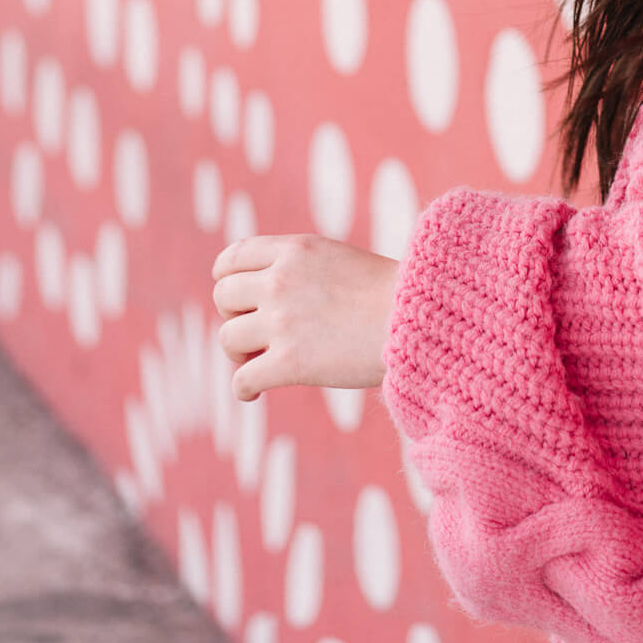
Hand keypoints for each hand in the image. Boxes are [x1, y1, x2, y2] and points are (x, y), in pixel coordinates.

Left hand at [211, 233, 400, 401]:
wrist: (419, 317)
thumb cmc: (386, 294)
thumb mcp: (335, 259)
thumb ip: (296, 267)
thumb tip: (260, 290)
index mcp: (294, 250)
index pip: (230, 259)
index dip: (226, 281)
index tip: (239, 300)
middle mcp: (280, 280)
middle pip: (223, 297)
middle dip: (233, 317)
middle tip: (253, 334)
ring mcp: (282, 320)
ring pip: (227, 338)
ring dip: (238, 354)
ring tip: (258, 362)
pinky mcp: (289, 362)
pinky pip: (241, 378)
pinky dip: (242, 389)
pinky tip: (253, 393)